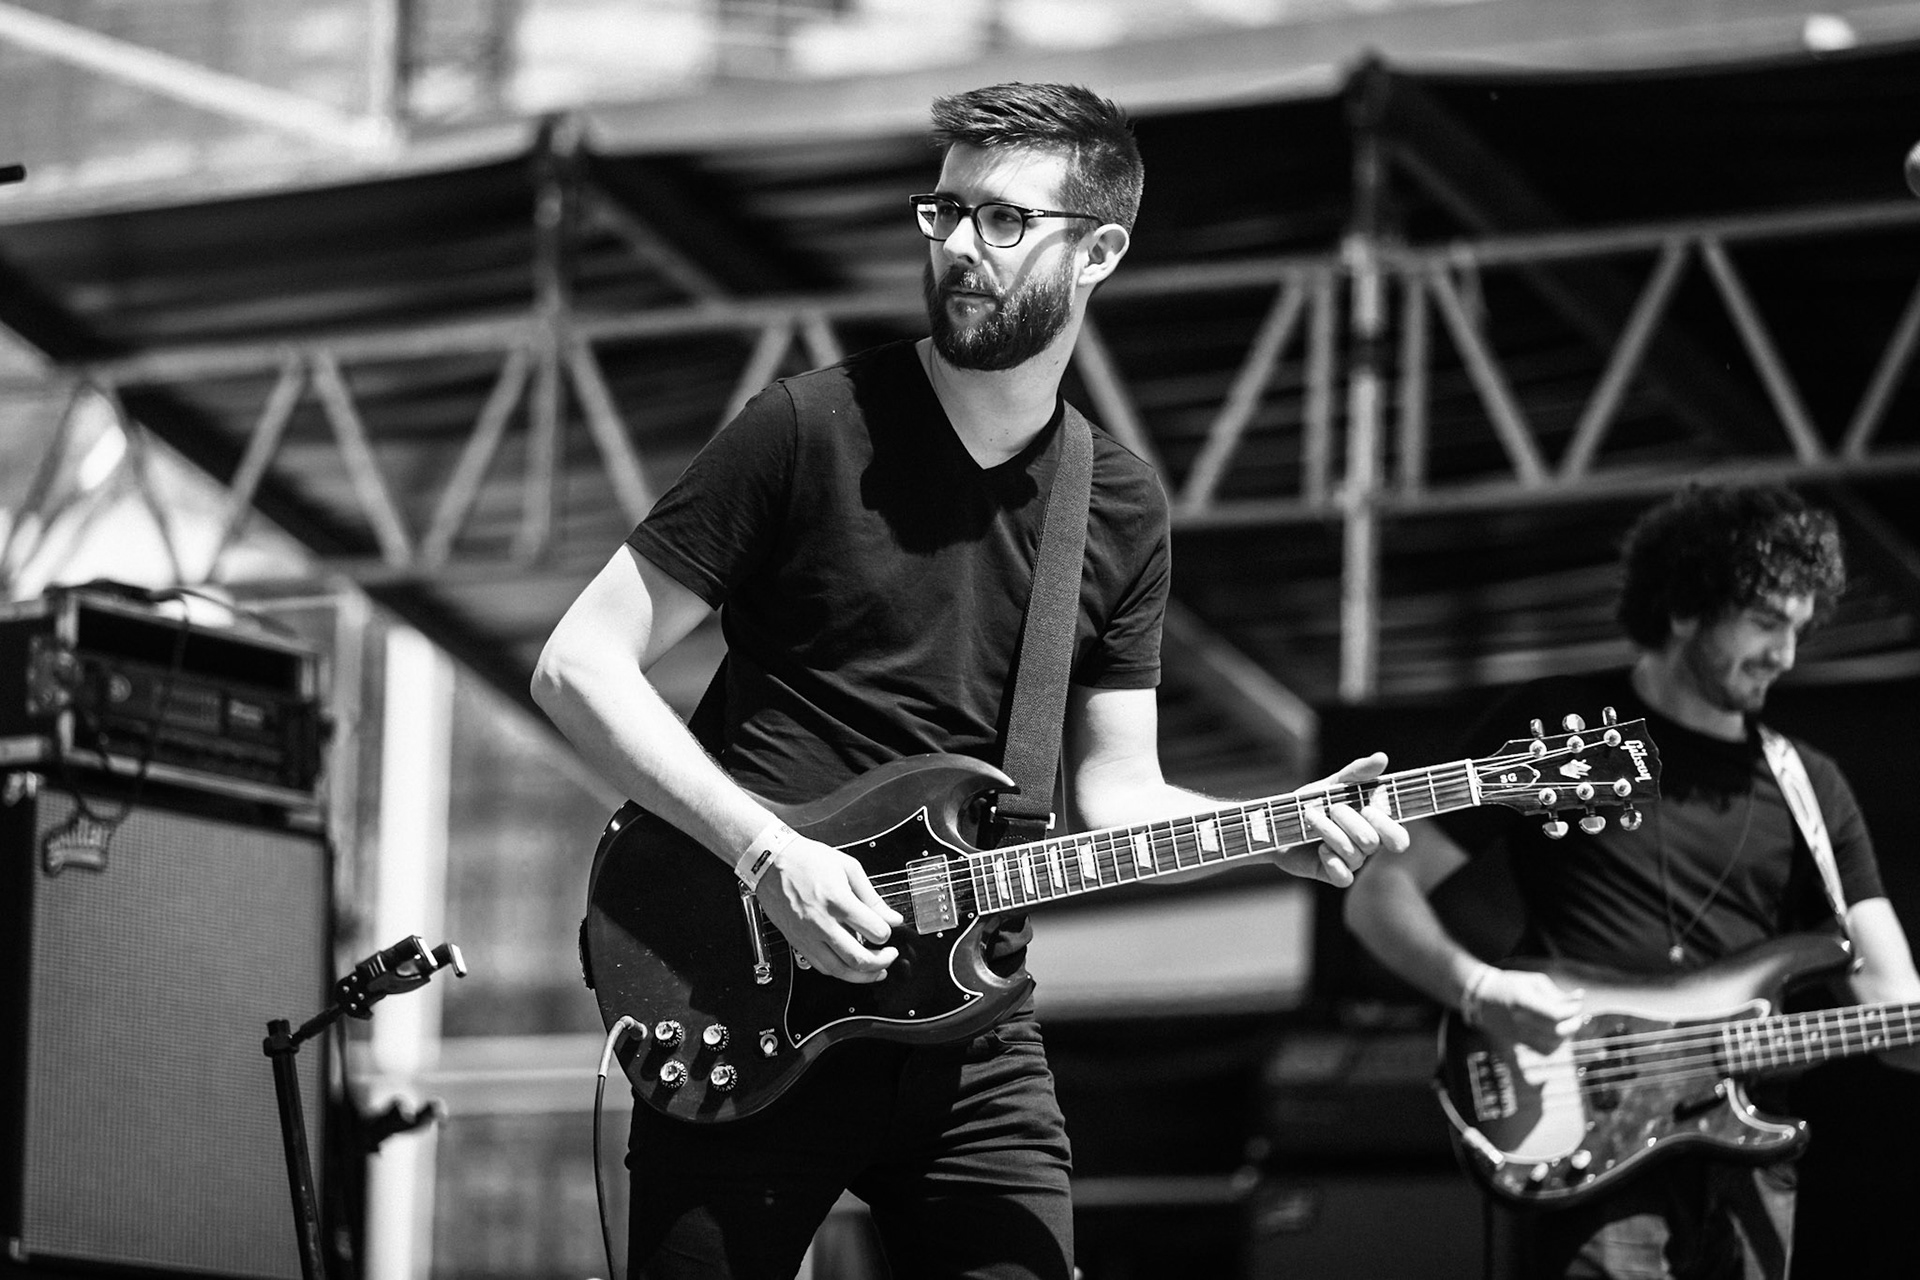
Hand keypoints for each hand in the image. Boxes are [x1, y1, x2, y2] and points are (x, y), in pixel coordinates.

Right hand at [754, 838, 903, 983]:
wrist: (770, 862)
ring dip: (863, 975)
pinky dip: (840, 971)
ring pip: (840, 970)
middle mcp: (822, 923)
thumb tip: (891, 918)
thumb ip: (872, 897)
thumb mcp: (848, 868)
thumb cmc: (806, 860)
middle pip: (859, 959)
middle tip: (889, 956)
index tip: (889, 930)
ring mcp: (807, 936)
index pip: (875, 931)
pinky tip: (850, 966)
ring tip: (876, 970)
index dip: (888, 934)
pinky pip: (822, 967)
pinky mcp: (797, 942)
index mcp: (838, 901)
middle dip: (882, 962)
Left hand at [1270, 752, 1409, 886]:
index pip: (1399, 838)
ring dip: (1329, 832)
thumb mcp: (1334, 783)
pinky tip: (1319, 849)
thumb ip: (1358, 773)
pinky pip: (1343, 878)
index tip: (1366, 808)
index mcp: (1374, 825)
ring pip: (1353, 854)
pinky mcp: (1332, 873)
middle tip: (1332, 808)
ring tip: (1311, 817)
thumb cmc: (1313, 801)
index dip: (1387, 826)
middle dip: (1349, 821)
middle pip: (1372, 842)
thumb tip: (1381, 757)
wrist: (1278, 820)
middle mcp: (1366, 846)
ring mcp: (1350, 861)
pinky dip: (1332, 862)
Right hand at [1475, 968, 1584, 1053]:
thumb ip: (1557, 993)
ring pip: (1552, 1045)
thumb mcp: (1534, 981)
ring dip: (1566, 1035)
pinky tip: (1557, 1034)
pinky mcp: (1519, 1043)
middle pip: (1556, 1032)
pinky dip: (1556, 1045)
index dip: (1571, 1010)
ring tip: (1568, 1023)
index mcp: (1521, 1001)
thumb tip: (1580, 999)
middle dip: (1573, 1024)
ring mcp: (1518, 1035)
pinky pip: (1544, 1052)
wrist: (1483, 998)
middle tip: (1576, 1015)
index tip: (1577, 1003)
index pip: (1554, 1014)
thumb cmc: (1511, 984)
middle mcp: (1519, 1021)